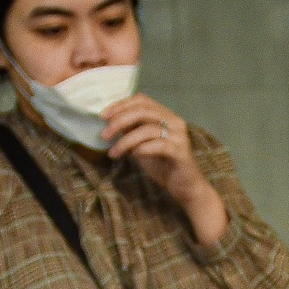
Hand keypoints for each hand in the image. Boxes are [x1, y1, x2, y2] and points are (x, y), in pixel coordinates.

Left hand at [100, 93, 230, 248]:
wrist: (185, 188)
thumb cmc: (164, 166)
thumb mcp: (142, 146)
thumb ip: (131, 133)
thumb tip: (111, 123)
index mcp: (166, 115)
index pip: (142, 100)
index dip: (121, 105)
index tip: (103, 116)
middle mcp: (175, 121)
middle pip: (143, 111)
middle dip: (120, 121)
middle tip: (105, 135)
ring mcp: (179, 136)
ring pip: (148, 129)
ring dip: (126, 140)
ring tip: (114, 153)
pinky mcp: (181, 151)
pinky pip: (158, 145)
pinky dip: (142, 149)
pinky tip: (133, 155)